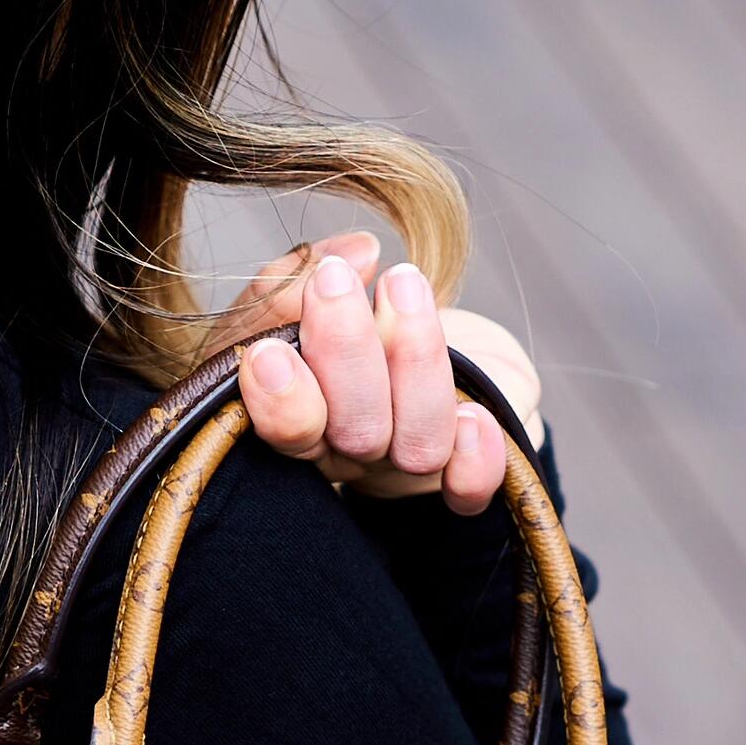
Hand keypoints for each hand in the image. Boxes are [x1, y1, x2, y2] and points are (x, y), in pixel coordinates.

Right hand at [221, 232, 543, 515]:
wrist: (455, 359)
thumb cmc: (364, 323)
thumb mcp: (310, 290)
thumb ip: (296, 276)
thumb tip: (359, 254)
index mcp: (306, 424)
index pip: (286, 429)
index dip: (280, 402)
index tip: (270, 352)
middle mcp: (355, 455)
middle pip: (355, 433)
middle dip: (345, 355)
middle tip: (333, 282)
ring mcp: (409, 466)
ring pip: (417, 446)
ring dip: (416, 362)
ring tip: (402, 283)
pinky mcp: (463, 473)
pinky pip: (471, 490)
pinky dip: (475, 460)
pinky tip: (474, 416)